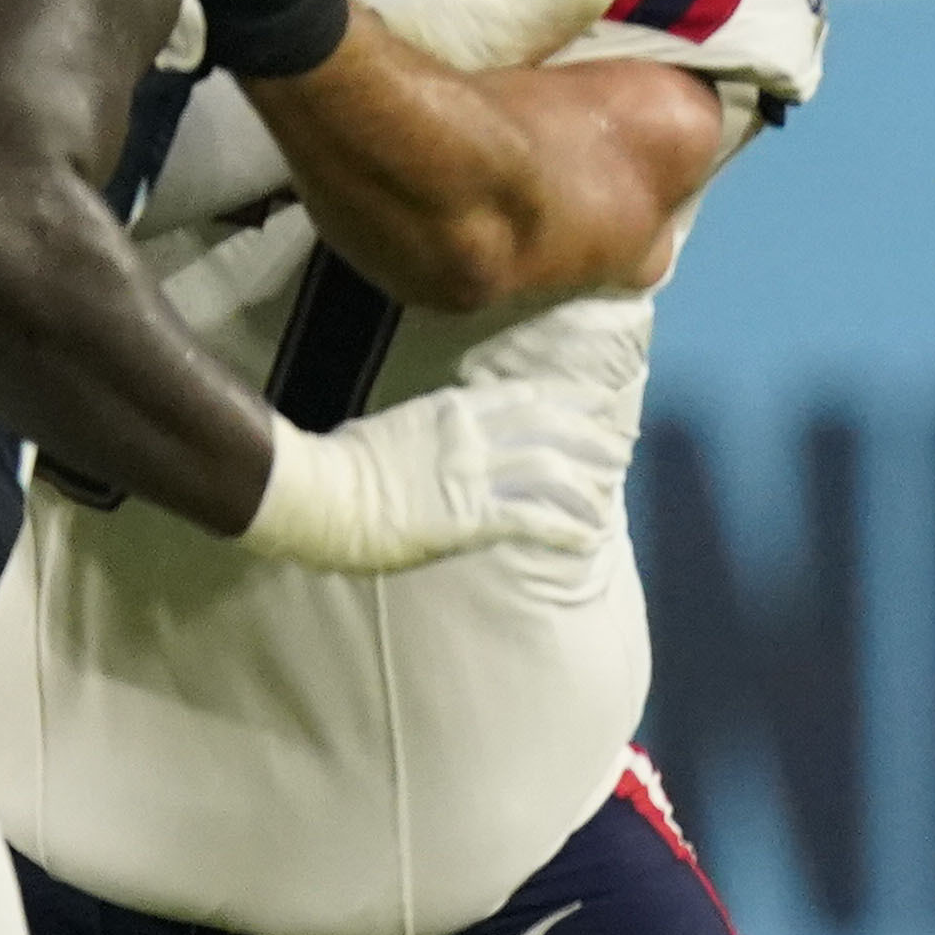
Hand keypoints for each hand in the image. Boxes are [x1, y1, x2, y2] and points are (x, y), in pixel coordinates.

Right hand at [238, 377, 631, 571]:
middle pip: (550, 427)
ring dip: (588, 483)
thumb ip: (425, 432)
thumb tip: (433, 442)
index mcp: (449, 409)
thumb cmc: (334, 467)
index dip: (567, 401)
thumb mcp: (389, 431)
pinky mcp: (471, 516)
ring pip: (552, 469)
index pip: (524, 396)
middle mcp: (470, 434)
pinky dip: (568, 528)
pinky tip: (590, 537)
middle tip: (622, 448)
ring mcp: (473, 474)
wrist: (312, 493)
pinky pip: (534, 519)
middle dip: (591, 437)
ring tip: (611, 496)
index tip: (596, 404)